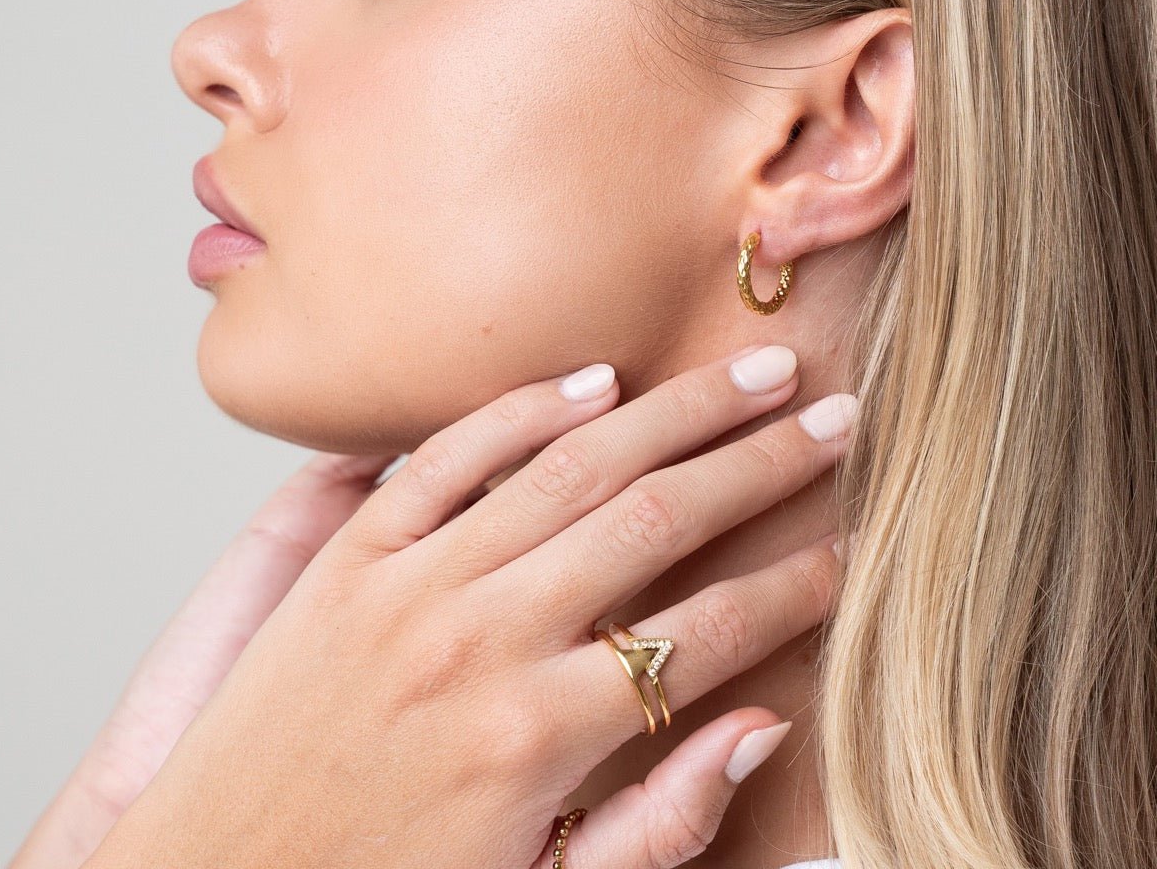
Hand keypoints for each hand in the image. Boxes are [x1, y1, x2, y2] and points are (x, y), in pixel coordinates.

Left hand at [84, 345, 851, 868]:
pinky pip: (449, 456)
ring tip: (751, 374)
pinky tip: (595, 379)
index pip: (711, 633)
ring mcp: (411, 585)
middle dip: (763, 462)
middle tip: (834, 415)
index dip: (797, 588)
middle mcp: (481, 641)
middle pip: (658, 519)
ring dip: (677, 413)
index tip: (849, 548)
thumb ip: (657, 824)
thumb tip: (758, 727)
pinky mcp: (348, 556)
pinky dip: (525, 409)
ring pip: (572, 467)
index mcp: (538, 738)